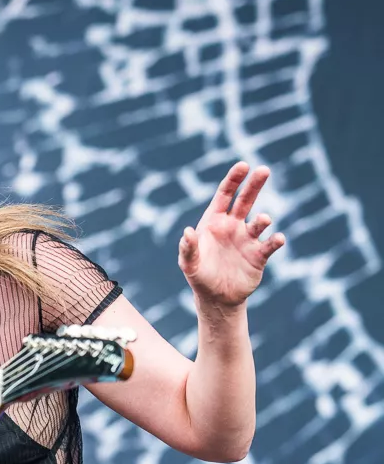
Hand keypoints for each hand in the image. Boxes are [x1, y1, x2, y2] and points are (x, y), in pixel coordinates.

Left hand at [179, 162, 285, 309]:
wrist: (216, 298)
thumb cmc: (199, 276)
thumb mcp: (189, 263)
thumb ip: (188, 248)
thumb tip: (187, 232)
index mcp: (215, 221)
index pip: (225, 194)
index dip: (234, 179)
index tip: (243, 165)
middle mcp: (233, 226)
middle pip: (246, 200)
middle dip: (254, 185)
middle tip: (264, 170)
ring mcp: (248, 239)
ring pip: (259, 222)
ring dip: (262, 219)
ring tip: (262, 220)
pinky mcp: (259, 256)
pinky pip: (270, 245)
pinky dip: (275, 240)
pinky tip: (277, 239)